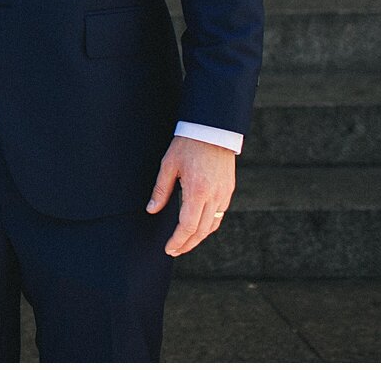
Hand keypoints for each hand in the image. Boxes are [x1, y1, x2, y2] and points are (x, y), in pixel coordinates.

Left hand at [146, 134, 236, 255]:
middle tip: (174, 251)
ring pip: (212, 225)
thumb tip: (151, 210)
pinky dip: (209, 225)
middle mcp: (213, 196)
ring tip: (185, 243)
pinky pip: (219, 214)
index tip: (169, 249)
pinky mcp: (228, 190)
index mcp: (197, 191)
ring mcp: (224, 194)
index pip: (187, 226)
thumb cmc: (187, 145)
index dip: (177, 241)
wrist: (212, 129)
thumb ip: (160, 191)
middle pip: (201, 231)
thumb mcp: (168, 165)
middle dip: (187, 244)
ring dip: (198, 237)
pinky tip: (199, 226)